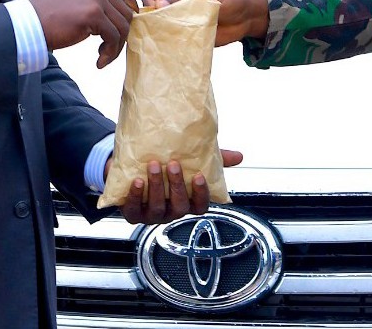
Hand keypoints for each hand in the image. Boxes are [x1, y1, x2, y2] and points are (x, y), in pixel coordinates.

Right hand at [30, 0, 136, 67]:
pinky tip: (99, 60)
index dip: (131, 8)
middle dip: (122, 34)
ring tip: (104, 56)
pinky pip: (113, 37)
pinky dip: (110, 52)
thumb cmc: (48, 17)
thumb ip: (96, 1)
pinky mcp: (93, 14)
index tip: (127, 24)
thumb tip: (119, 17)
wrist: (30, 24)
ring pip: (122, 26)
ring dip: (116, 46)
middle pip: (125, 11)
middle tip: (111, 48)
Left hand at [114, 151, 244, 223]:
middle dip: (177, 186)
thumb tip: (238, 156)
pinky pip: (134, 211)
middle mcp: (171, 211)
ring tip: (154, 166)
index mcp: (187, 202)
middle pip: (179, 207)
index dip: (200, 194)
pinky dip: (136, 196)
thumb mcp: (190, 163)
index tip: (199, 176)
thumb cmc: (165, 168)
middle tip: (173, 165)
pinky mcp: (132, 213)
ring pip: (157, 208)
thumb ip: (213, 161)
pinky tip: (137, 182)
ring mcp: (151, 214)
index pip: (200, 206)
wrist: (132, 168)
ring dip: (157, 186)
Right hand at [141, 0, 270, 46]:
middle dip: (152, 18)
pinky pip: (175, 39)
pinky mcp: (189, 35)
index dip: (150, 1)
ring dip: (161, 31)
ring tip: (167, 35)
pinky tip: (176, 43)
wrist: (249, 17)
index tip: (156, 9)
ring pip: (161, 27)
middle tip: (159, 25)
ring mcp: (182, 20)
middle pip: (153, 11)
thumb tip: (159, 4)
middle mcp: (177, 4)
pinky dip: (173, 42)